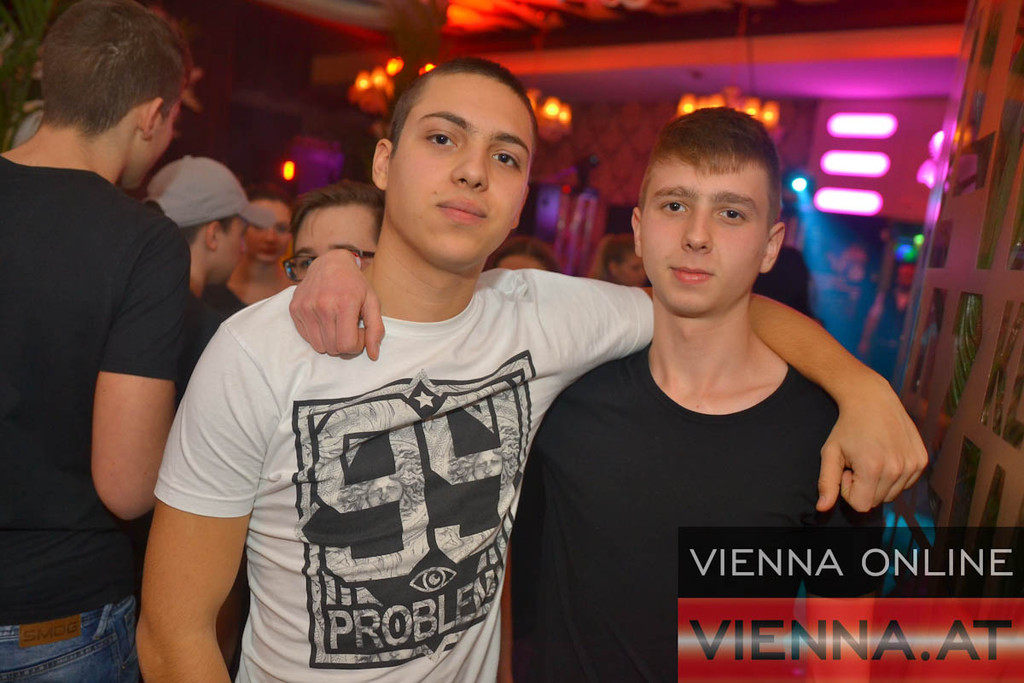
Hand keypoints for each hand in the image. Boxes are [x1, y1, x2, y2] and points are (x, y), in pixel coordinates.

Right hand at [288, 249, 384, 358]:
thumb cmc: (355, 284)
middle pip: (333, 349)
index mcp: (344, 304)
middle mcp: (322, 306)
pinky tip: (325, 319)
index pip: (347, 346)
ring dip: (331, 341)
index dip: (357, 345)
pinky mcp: (295, 309)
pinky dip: (318, 334)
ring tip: (337, 324)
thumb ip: (376, 329)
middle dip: (345, 344)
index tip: (359, 331)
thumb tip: (374, 355)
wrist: (330, 263)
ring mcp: (306, 308)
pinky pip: (307, 338)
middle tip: (349, 327)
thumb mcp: (372, 302)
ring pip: (319, 346)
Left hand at [817, 373, 927, 511]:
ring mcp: (913, 464)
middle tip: (858, 462)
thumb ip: (827, 483)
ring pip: (892, 494)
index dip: (849, 490)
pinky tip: (885, 454)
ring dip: (878, 482)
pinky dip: (893, 476)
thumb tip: (822, 508)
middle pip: (876, 501)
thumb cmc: (846, 427)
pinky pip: (905, 484)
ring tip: (871, 457)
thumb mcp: (830, 452)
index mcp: (873, 468)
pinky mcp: (922, 460)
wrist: (872, 399)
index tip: (847, 470)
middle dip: (863, 486)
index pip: (861, 505)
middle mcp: (898, 468)